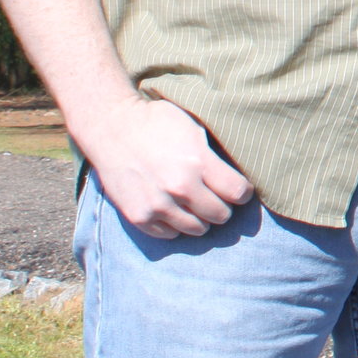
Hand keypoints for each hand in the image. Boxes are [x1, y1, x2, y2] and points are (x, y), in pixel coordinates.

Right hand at [76, 96, 255, 239]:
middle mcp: (179, 188)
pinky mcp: (138, 216)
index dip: (244, 192)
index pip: (238, 192)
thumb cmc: (158, 123)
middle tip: (217, 198)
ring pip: (197, 229)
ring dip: (201, 219)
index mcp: (198, 163)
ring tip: (196, 205)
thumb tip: (237, 175)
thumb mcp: (195, 129)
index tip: (241, 190)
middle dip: (224, 207)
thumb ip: (214, 156)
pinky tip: (175, 210)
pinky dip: (176, 225)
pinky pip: (170, 234)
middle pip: (221, 215)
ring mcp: (158, 205)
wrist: (113, 128)